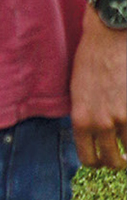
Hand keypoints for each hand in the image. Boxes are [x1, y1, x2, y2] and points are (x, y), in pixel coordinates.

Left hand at [70, 7, 126, 171]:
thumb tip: (94, 136)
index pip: (88, 159)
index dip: (98, 162)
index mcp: (80, 120)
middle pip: (112, 161)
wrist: (109, 37)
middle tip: (122, 156)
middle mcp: (101, 123)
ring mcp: (122, 116)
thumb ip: (85, 117)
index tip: (104, 159)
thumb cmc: (90, 60)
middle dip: (118, 161)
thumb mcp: (78, 92)